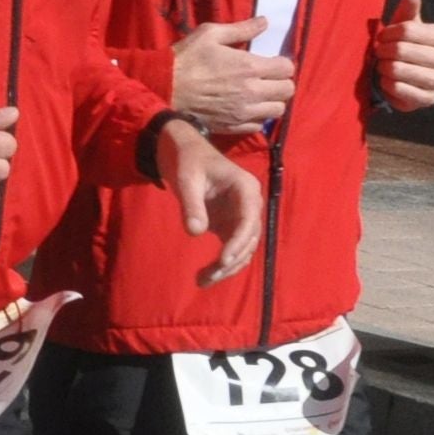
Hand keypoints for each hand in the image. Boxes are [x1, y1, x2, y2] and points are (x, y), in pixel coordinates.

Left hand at [162, 116, 267, 283]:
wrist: (183, 153)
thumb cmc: (188, 161)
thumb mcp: (186, 179)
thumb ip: (191, 204)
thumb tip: (195, 232)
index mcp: (246, 188)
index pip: (249, 220)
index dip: (239, 242)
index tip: (223, 260)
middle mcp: (249, 204)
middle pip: (249, 239)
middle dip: (231, 260)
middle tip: (209, 276)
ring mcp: (241, 216)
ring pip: (242, 249)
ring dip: (227, 268)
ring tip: (203, 281)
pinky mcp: (230, 225)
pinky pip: (231, 249)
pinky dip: (221, 264)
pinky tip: (205, 276)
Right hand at [168, 17, 294, 134]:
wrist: (163, 87)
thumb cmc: (186, 58)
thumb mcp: (210, 34)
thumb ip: (241, 29)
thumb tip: (265, 22)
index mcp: (250, 66)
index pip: (287, 68)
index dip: (282, 63)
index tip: (271, 62)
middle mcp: (252, 91)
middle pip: (287, 91)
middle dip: (281, 82)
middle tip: (268, 79)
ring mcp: (243, 112)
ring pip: (277, 110)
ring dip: (272, 101)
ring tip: (260, 95)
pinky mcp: (233, 126)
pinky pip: (259, 125)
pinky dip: (257, 117)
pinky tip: (246, 108)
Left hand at [376, 0, 433, 111]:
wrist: (407, 78)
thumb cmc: (405, 45)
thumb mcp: (405, 26)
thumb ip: (408, 11)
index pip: (408, 30)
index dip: (388, 33)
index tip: (382, 37)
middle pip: (401, 50)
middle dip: (384, 51)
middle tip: (379, 52)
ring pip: (398, 70)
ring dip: (383, 67)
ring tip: (383, 66)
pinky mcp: (429, 100)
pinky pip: (397, 89)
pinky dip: (385, 84)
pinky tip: (386, 80)